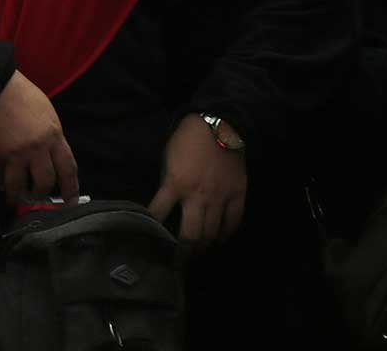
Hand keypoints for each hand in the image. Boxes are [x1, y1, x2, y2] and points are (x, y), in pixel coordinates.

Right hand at [0, 71, 78, 206]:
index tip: (71, 200)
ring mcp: (19, 153)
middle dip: (43, 194)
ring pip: (24, 186)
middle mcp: (39, 147)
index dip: (71, 187)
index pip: (68, 167)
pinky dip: (3, 182)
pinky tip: (2, 183)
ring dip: (21, 196)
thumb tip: (47, 154)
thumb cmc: (16, 93)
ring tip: (17, 198)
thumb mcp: (43, 110)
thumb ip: (48, 134)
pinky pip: (4, 176)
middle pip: (47, 181)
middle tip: (39, 199)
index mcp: (54, 134)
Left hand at [147, 114, 247, 245]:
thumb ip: (168, 183)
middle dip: (184, 252)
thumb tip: (167, 205)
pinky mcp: (238, 195)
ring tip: (198, 253)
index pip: (157, 213)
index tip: (149, 242)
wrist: (219, 124)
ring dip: (204, 246)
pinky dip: (226, 234)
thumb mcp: (168, 159)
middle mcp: (197, 196)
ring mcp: (220, 198)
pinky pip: (233, 222)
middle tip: (179, 261)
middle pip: (191, 234)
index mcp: (175, 184)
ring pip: (212, 233)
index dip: (152, 230)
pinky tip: (220, 240)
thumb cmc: (187, 140)